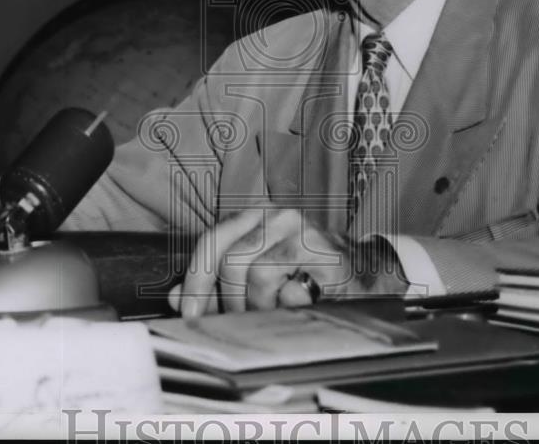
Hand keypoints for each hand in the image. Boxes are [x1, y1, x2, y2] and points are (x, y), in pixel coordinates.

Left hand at [167, 208, 407, 316]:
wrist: (364, 276)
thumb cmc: (306, 277)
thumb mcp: (257, 279)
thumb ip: (217, 285)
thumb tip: (174, 297)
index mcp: (255, 218)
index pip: (212, 242)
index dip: (196, 280)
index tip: (189, 314)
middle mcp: (277, 216)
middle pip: (228, 259)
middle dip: (228, 300)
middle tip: (239, 321)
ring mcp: (304, 231)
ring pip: (256, 273)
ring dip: (260, 305)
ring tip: (275, 312)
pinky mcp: (326, 253)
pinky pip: (289, 287)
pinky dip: (286, 306)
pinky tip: (299, 304)